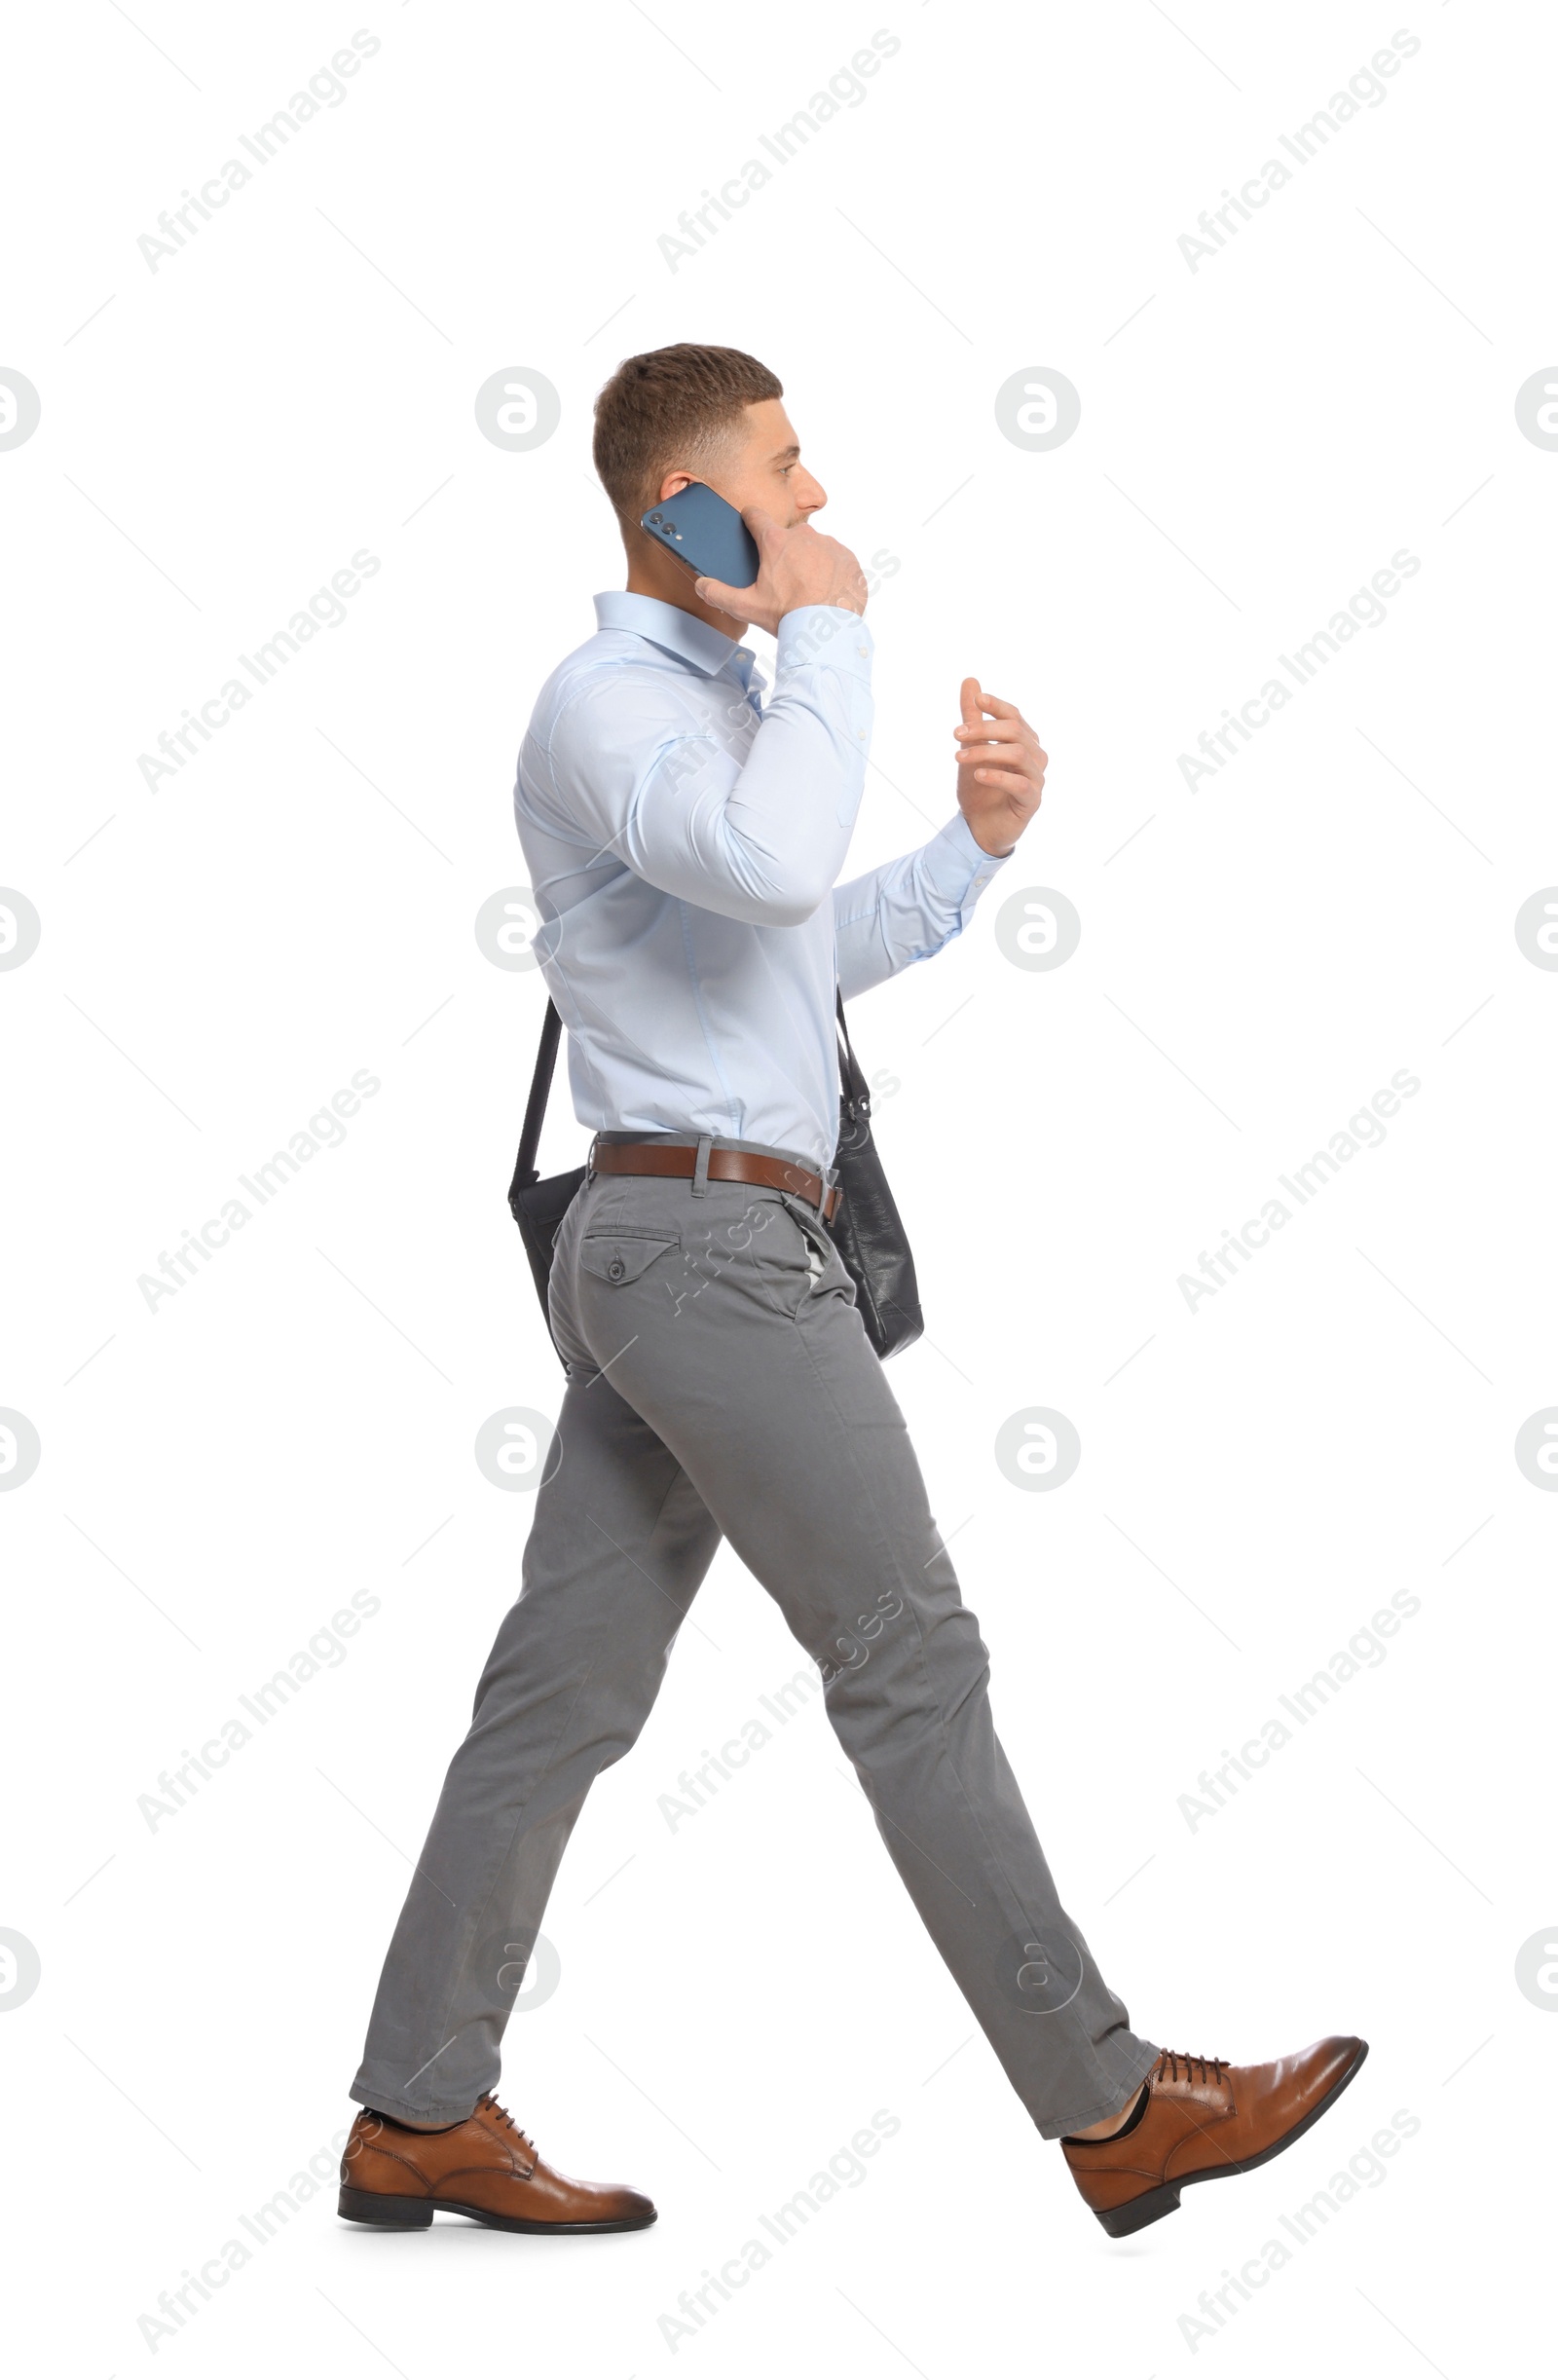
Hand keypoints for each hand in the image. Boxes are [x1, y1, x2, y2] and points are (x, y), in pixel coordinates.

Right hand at [695, 506, 867, 634]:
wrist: (829, 631)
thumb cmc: (789, 616)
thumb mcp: (747, 607)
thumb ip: (719, 594)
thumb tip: (702, 585)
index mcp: (776, 541)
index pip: (756, 515)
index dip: (750, 519)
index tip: (750, 524)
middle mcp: (804, 536)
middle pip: (787, 537)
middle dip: (784, 554)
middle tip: (783, 582)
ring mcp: (830, 545)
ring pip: (814, 548)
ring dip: (810, 562)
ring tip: (807, 590)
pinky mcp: (849, 559)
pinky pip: (837, 560)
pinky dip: (832, 573)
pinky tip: (826, 592)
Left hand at [953, 681, 1045, 854]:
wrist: (979, 828)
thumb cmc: (979, 788)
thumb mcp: (971, 748)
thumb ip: (973, 718)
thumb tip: (970, 681)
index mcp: (1024, 741)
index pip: (1015, 716)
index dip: (997, 706)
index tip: (976, 701)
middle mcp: (1035, 757)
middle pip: (1016, 731)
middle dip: (984, 729)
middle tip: (956, 734)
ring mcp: (1036, 779)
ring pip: (1018, 754)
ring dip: (985, 751)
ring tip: (959, 757)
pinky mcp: (1032, 802)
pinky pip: (1020, 784)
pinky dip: (997, 777)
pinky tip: (978, 775)